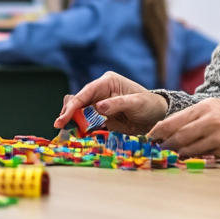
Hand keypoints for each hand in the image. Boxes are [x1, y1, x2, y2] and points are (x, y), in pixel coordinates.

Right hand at [53, 71, 168, 135]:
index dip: (72, 105)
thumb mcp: (136, 102)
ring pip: (79, 113)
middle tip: (61, 126)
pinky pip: (86, 124)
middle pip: (77, 102)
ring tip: (67, 132)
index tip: (63, 118)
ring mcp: (99, 107)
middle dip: (68, 113)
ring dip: (73, 122)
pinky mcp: (101, 119)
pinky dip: (81, 130)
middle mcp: (100, 93)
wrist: (158, 118)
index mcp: (107, 82)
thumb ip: (117, 104)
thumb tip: (98, 107)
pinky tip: (77, 136)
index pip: (85, 93)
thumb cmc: (149, 104)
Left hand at [146, 99, 219, 161]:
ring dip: (177, 155)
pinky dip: (194, 161)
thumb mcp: (213, 107)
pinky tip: (187, 162)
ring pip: (190, 150)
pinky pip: (205, 158)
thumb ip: (192, 116)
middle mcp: (212, 121)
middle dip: (165, 146)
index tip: (148, 139)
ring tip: (168, 157)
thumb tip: (166, 128)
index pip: (175, 121)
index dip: (158, 132)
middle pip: (180, 137)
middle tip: (156, 152)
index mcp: (205, 108)